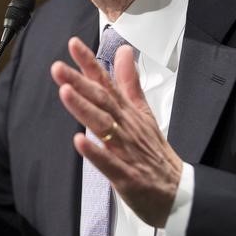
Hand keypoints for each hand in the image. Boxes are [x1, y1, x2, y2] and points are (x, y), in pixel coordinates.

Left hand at [51, 37, 182, 226]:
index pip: (107, 82)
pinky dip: (95, 152)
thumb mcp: (144, 112)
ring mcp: (127, 150)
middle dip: (80, 82)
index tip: (73, 44)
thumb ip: (130, 83)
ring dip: (84, 109)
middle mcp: (127, 127)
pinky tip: (80, 141)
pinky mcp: (127, 175)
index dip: (90, 63)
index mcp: (128, 112)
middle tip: (58, 67)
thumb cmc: (155, 152)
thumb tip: (124, 52)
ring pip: (104, 126)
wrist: (177, 191)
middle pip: (102, 100)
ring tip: (65, 92)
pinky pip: (109, 163)